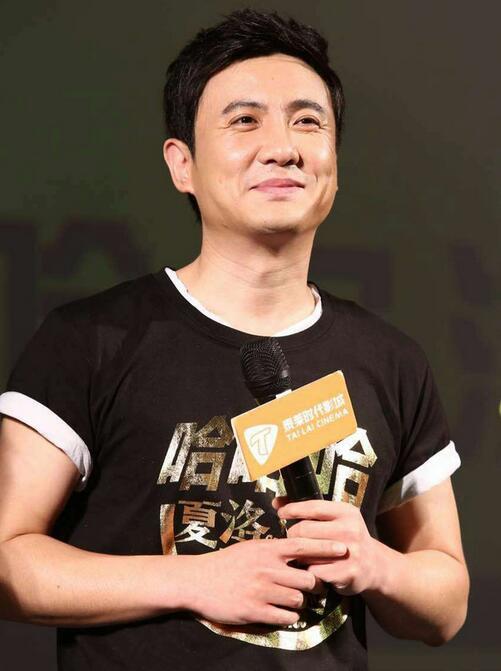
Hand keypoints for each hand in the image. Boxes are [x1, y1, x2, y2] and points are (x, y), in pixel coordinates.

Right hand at [182, 535, 342, 626]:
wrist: (198, 581)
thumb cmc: (227, 563)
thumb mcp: (251, 548)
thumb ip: (274, 549)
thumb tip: (298, 548)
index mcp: (267, 550)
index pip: (303, 546)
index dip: (325, 547)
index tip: (343, 547)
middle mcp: (267, 569)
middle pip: (307, 579)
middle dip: (315, 585)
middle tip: (314, 587)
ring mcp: (261, 591)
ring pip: (298, 600)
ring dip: (301, 603)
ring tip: (293, 600)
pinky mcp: (255, 611)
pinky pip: (286, 618)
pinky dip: (289, 617)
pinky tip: (282, 613)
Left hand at [272, 496, 382, 596]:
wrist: (375, 565)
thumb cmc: (347, 538)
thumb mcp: (335, 518)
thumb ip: (308, 510)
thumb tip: (277, 502)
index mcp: (346, 512)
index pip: (312, 507)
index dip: (292, 509)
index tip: (281, 513)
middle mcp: (350, 529)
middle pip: (304, 530)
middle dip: (293, 535)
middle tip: (294, 540)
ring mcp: (350, 552)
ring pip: (307, 552)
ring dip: (300, 555)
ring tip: (303, 554)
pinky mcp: (348, 573)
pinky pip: (315, 571)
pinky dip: (309, 571)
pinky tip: (313, 568)